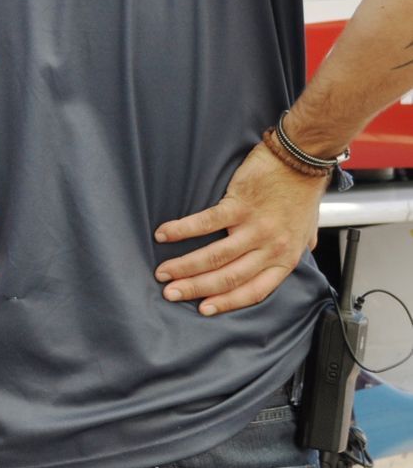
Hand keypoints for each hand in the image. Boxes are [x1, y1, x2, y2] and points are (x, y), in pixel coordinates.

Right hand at [154, 141, 323, 315]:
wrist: (302, 158)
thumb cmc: (302, 192)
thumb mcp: (306, 228)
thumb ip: (297, 245)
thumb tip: (293, 255)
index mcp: (285, 258)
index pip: (254, 291)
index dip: (226, 302)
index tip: (203, 308)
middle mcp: (270, 247)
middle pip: (228, 277)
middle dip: (195, 288)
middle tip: (170, 293)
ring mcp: (255, 227)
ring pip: (215, 256)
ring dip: (184, 266)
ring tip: (163, 271)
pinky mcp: (239, 205)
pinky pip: (206, 223)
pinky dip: (182, 230)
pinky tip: (164, 234)